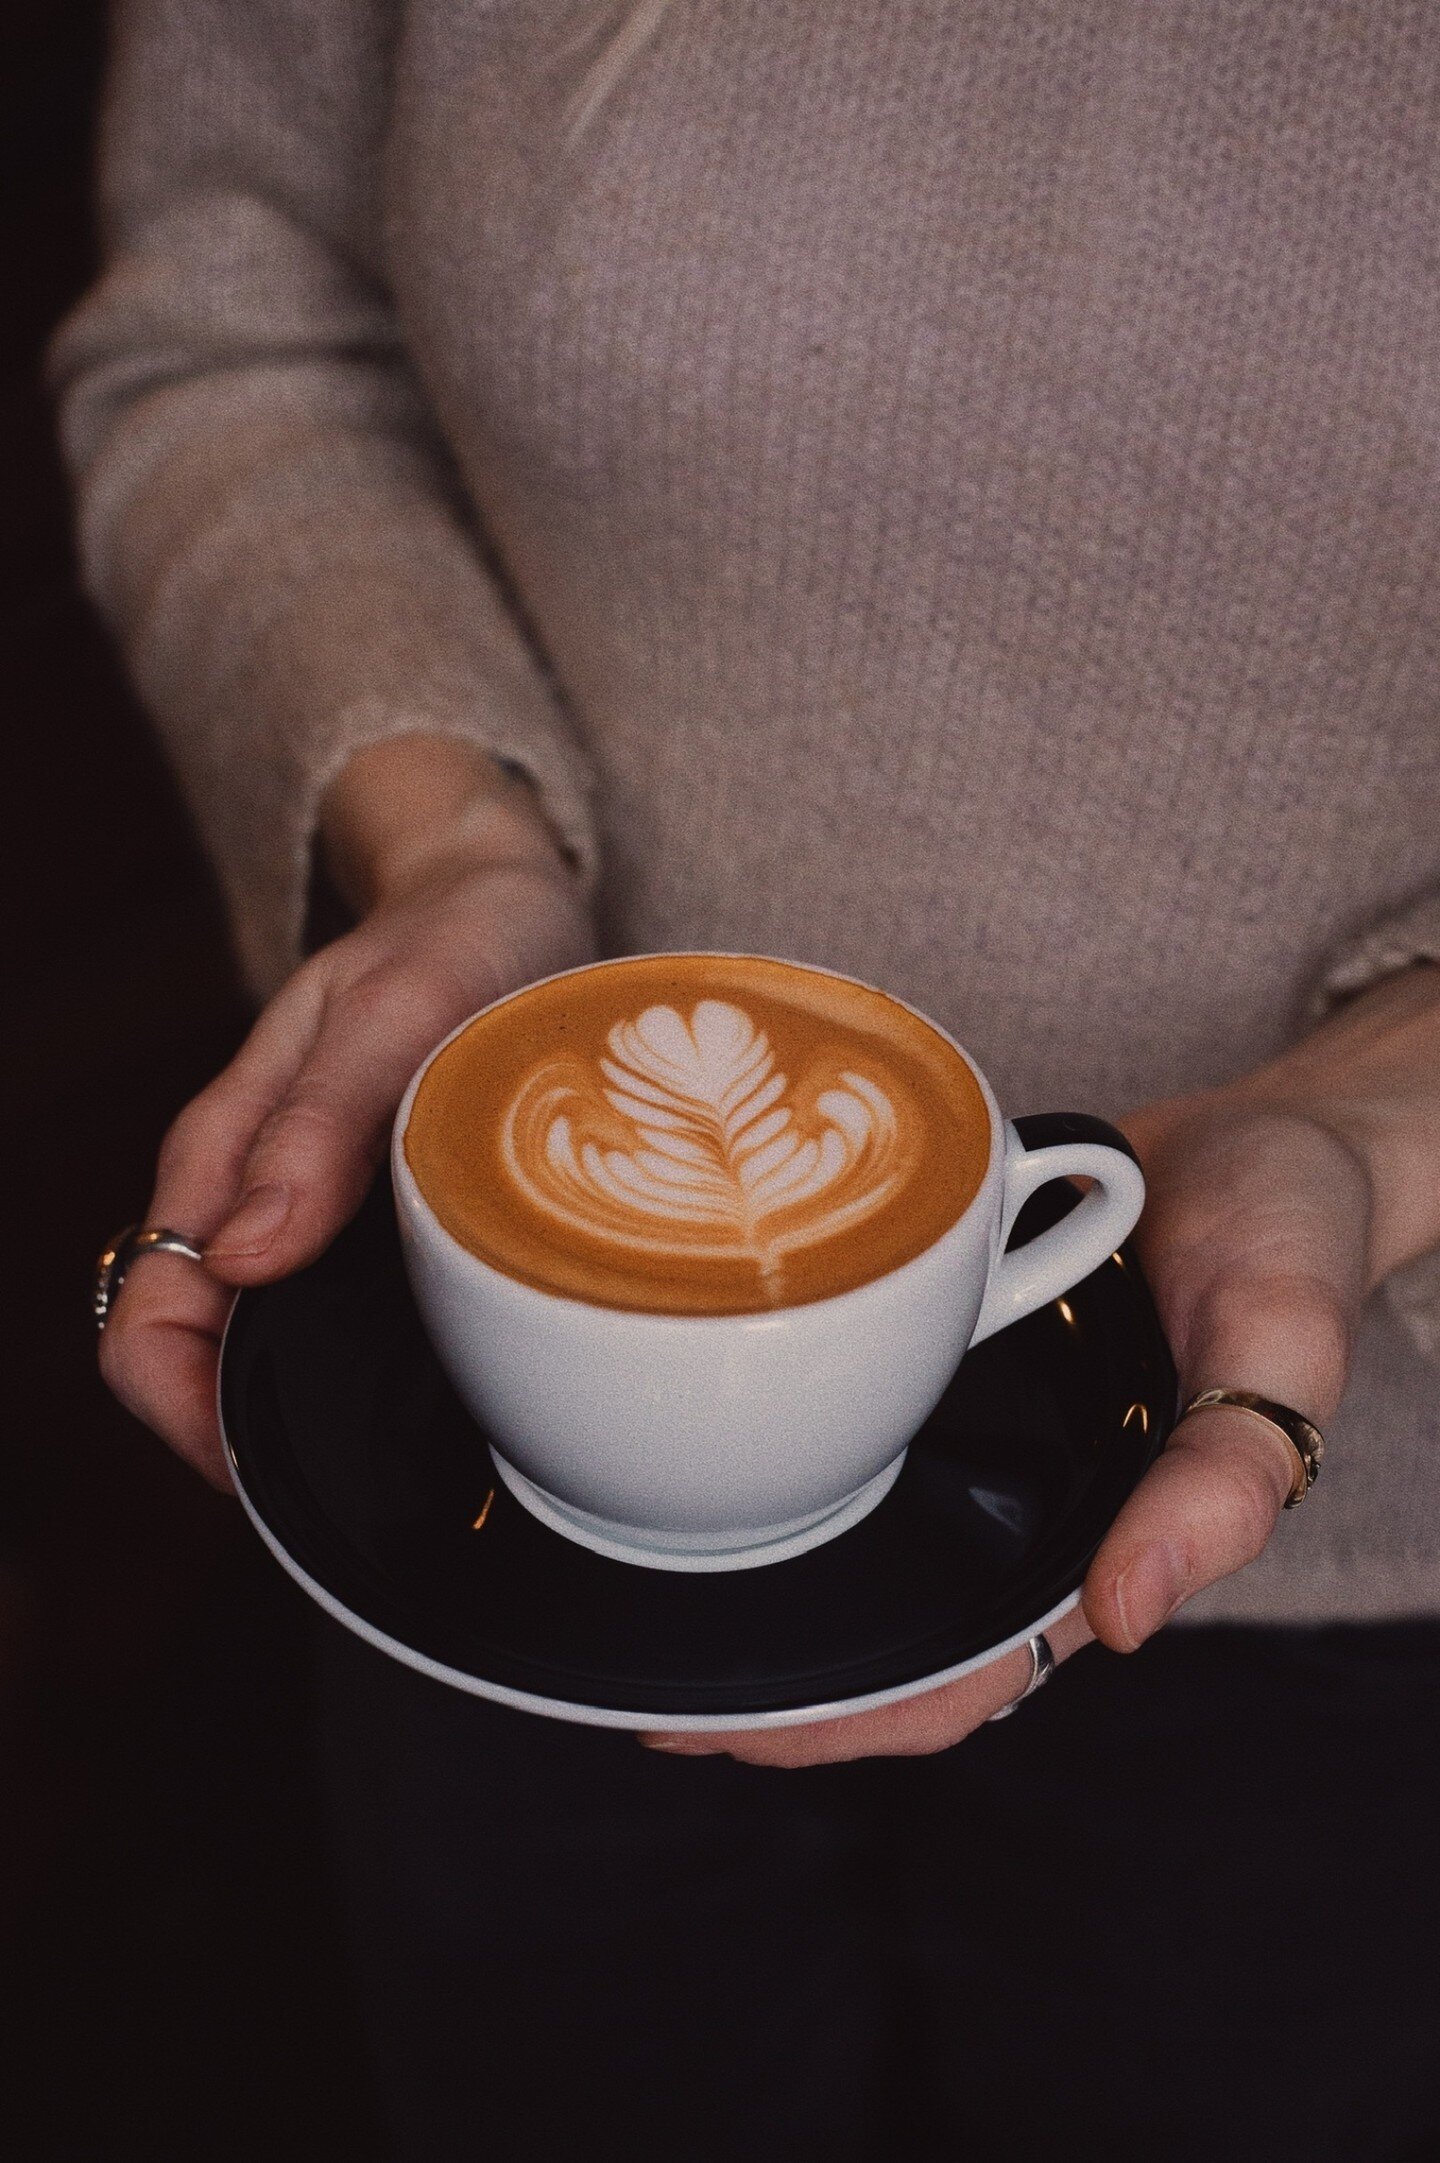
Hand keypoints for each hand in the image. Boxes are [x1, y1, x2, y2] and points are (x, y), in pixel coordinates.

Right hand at [100, 738, 593, 1486]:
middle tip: (361, 1488)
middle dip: (251, 1439)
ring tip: (413, 1456)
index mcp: (225, 1154)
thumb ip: (317, 1124)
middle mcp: (258, 1199)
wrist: (506, 899)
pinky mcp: (380, 1223)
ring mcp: (318, 1216)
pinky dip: (375, 1370)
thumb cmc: (452, 940)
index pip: (152, 1322)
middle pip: (203, 1359)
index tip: (268, 1472)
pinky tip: (453, 1393)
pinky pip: (348, 1320)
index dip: (186, 1416)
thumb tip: (243, 1256)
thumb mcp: (394, 1009)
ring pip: (276, 1351)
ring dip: (316, 1413)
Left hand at [645, 967, 1439, 1766]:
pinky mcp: (945, 1355)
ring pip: (857, 1539)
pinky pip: (861, 1426)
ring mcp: (976, 1434)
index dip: (845, 1723)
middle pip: (879, 1627)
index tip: (725, 1731)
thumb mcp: (1278, 1346)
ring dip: (758, 1574)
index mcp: (1095, 1541)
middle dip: (765, 1672)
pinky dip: (791, 1457)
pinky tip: (708, 1445)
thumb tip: (1129, 1616)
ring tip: (633, 1585)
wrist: (1260, 1134)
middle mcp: (1019, 1502)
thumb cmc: (1285, 1241)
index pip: (958, 1679)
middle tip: (633, 1676)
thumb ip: (1226, 1477)